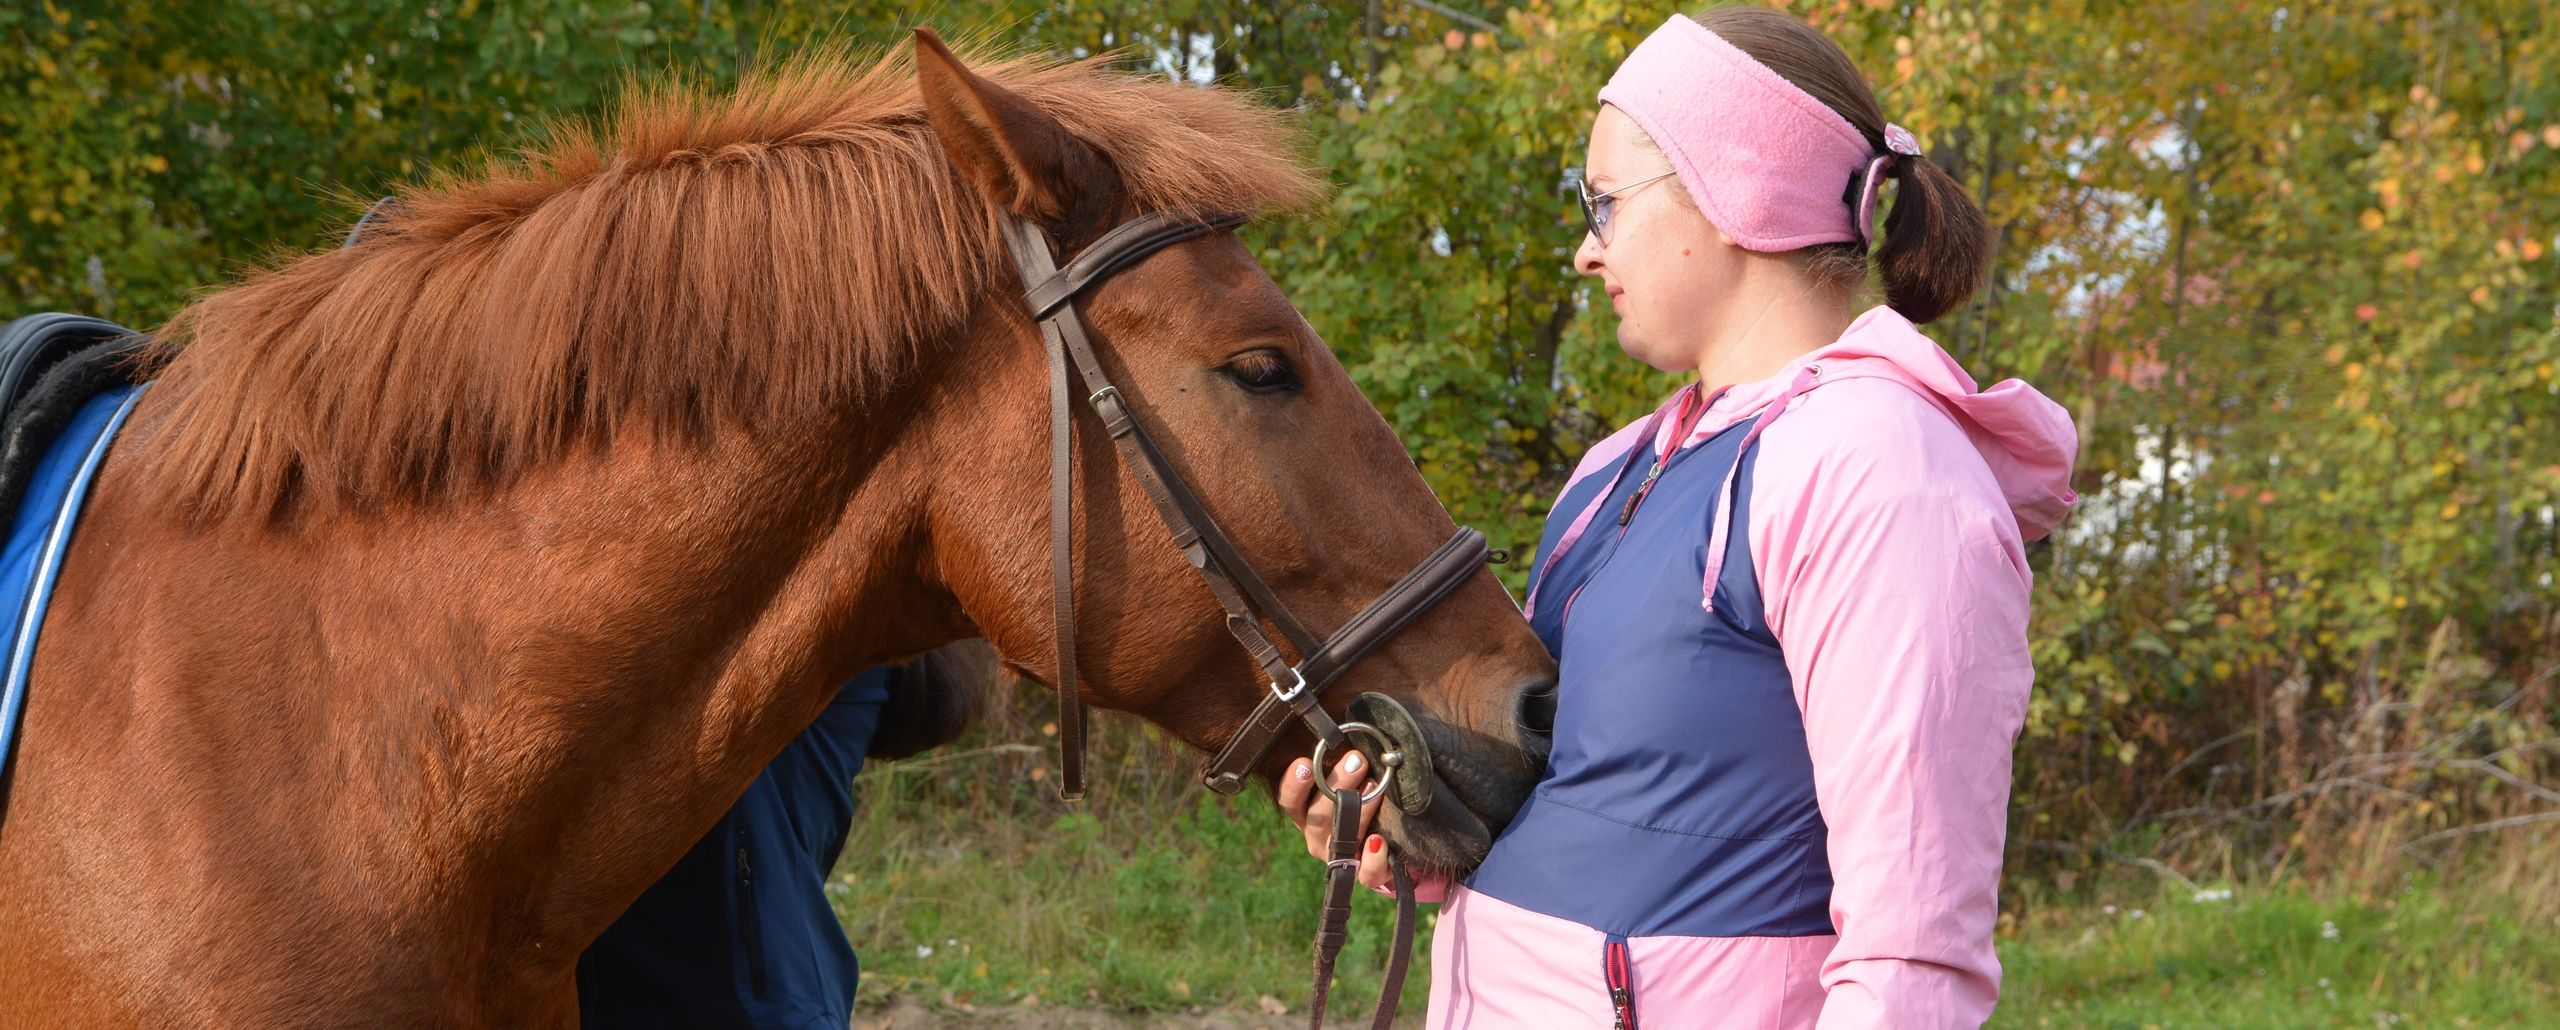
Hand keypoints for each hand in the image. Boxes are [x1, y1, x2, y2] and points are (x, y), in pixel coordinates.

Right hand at [1275, 751, 1391, 889]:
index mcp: (1307, 814)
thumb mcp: (1350, 779)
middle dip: (1336, 786)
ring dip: (1358, 811)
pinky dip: (1371, 858)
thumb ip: (1346, 759)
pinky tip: (1378, 841)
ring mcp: (1339, 858)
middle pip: (1317, 817)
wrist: (1391, 843)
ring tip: (1374, 785)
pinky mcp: (1365, 875)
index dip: (1293, 784)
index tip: (1304, 762)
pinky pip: (1365, 874)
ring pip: (1341, 839)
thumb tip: (1355, 726)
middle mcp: (1318, 838)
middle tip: (1356, 760)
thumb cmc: (1363, 798)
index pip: (1289, 802)